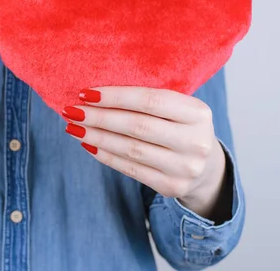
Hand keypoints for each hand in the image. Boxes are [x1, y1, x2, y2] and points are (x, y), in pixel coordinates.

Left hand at [63, 87, 227, 218]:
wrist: (206, 167)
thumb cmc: (180, 127)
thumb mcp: (177, 108)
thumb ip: (147, 100)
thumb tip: (95, 95)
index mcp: (198, 113)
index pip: (150, 100)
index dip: (115, 96)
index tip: (86, 93)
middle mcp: (195, 141)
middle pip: (137, 126)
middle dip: (99, 117)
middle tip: (72, 110)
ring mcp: (185, 167)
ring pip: (130, 149)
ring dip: (96, 137)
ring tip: (73, 127)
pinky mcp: (172, 186)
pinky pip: (130, 169)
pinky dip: (105, 155)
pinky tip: (87, 144)